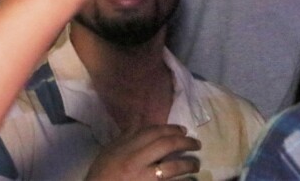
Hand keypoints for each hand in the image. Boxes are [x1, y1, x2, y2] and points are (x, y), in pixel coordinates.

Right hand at [85, 125, 200, 179]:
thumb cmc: (103, 173)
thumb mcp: (109, 151)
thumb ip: (125, 138)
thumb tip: (140, 124)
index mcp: (126, 148)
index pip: (151, 132)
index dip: (170, 129)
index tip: (182, 130)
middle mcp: (136, 160)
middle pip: (165, 145)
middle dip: (185, 142)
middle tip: (197, 144)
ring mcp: (144, 178)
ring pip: (172, 167)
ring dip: (188, 164)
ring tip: (196, 165)